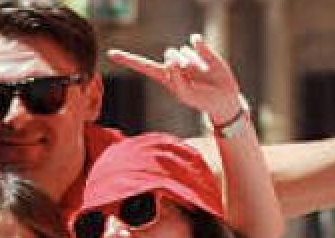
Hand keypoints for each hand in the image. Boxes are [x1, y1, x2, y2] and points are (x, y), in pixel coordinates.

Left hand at [108, 34, 242, 125]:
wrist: (224, 98)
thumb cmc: (202, 99)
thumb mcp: (186, 94)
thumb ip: (176, 78)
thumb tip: (172, 57)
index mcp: (166, 77)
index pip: (143, 65)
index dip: (128, 59)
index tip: (111, 53)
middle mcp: (175, 65)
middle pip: (169, 54)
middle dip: (180, 64)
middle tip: (190, 76)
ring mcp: (188, 56)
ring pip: (184, 50)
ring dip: (194, 63)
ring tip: (204, 75)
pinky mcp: (202, 50)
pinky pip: (196, 41)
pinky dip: (200, 47)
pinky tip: (207, 61)